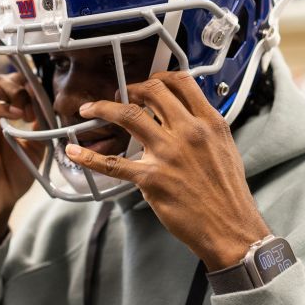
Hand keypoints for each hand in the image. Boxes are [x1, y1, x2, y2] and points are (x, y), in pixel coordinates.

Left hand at [65, 71, 269, 269]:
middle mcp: (188, 132)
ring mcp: (168, 154)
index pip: (181, 82)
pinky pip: (113, 164)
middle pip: (152, 91)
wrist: (230, 227)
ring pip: (128, 116)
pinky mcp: (151, 179)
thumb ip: (204, 128)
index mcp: (209, 123)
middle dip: (130, 88)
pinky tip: (74, 152)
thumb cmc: (227, 193)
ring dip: (103, 108)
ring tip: (90, 109)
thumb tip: (185, 115)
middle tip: (120, 95)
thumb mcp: (225, 148)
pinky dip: (88, 157)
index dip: (159, 77)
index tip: (148, 82)